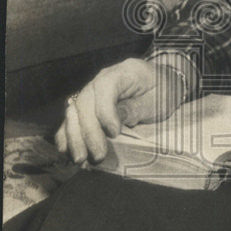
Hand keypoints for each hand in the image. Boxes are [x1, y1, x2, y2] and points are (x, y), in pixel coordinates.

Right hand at [54, 58, 185, 164]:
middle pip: (86, 100)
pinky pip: (72, 118)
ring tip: (80, 158)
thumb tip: (114, 122)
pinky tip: (66, 150)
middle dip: (88, 130)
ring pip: (74, 110)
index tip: (114, 133)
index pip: (105, 87)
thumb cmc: (164, 91)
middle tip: (97, 155)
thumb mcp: (158, 100)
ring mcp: (93, 90)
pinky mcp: (88, 104)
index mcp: (124, 72)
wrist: (163, 83)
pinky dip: (67, 134)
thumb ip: (136, 108)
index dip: (105, 111)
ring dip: (74, 135)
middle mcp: (103, 78)